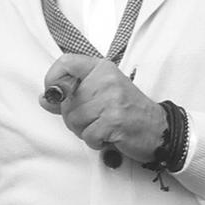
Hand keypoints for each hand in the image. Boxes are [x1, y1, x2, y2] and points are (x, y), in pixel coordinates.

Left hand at [40, 51, 164, 161]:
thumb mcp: (100, 95)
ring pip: (73, 120)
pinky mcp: (114, 120)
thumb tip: (44, 98)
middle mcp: (106, 80)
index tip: (55, 94)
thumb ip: (71, 96)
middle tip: (94, 120)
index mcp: (102, 69)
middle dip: (73, 118)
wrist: (159, 128)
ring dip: (84, 131)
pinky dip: (95, 142)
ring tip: (102, 127)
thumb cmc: (128, 111)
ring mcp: (111, 99)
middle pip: (66, 101)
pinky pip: (87, 135)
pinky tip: (109, 136)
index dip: (53, 80)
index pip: (66, 62)